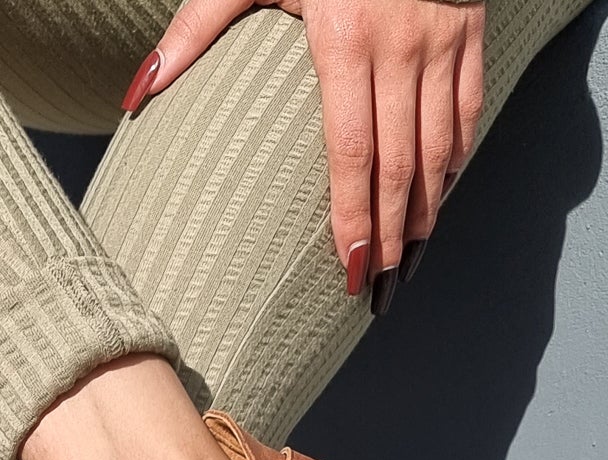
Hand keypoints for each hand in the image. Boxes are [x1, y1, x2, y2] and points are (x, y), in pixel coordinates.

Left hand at [123, 0, 485, 301]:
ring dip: (427, 209)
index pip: (352, 154)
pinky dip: (456, 157)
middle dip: (391, 234)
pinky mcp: (470, 25)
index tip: (349, 270)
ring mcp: (442, 36)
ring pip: (440, 144)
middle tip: (378, 286)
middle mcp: (402, 45)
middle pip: (399, 165)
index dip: (354, 219)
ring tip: (408, 257)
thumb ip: (195, 30)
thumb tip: (137, 95)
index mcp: (345, 40)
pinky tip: (440, 195)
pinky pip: (468, 107)